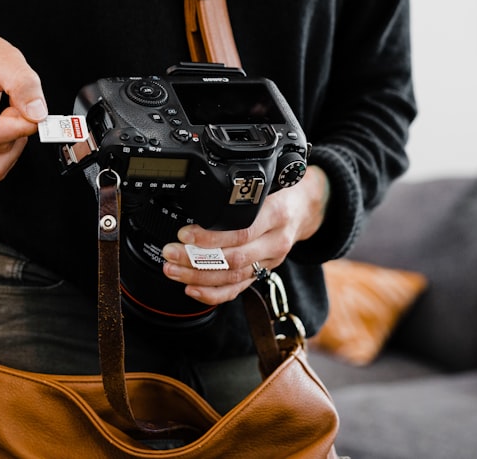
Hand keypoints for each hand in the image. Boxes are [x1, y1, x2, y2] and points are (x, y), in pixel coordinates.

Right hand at [0, 10, 47, 181]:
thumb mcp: (4, 58)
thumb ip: (24, 85)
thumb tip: (37, 115)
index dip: (20, 127)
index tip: (34, 112)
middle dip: (15, 131)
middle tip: (16, 105)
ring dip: (11, 145)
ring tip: (7, 117)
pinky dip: (4, 151)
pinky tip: (0, 127)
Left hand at [160, 166, 329, 304]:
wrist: (306, 208)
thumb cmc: (281, 192)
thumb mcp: (267, 181)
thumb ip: (242, 191)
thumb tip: (202, 192)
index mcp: (276, 215)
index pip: (241, 232)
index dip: (210, 238)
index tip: (184, 234)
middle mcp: (275, 242)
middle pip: (233, 258)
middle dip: (196, 259)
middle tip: (170, 253)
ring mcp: (270, 261)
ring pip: (232, 277)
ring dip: (197, 277)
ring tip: (172, 270)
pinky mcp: (263, 272)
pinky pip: (238, 289)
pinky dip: (213, 294)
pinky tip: (192, 290)